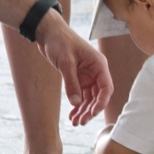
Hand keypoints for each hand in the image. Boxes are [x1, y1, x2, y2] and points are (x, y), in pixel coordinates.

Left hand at [34, 11, 113, 125]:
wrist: (47, 32)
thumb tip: (76, 104)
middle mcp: (96, 72)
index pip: (106, 88)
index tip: (92, 113)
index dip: (101, 103)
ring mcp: (88, 75)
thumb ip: (71, 83)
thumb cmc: (59, 41)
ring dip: (83, 110)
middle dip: (90, 110)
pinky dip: (77, 105)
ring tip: (75, 122)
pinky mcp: (78, 77)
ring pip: (89, 98)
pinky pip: (80, 95)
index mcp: (99, 65)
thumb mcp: (65, 63)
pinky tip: (72, 115)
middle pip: (98, 96)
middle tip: (80, 122)